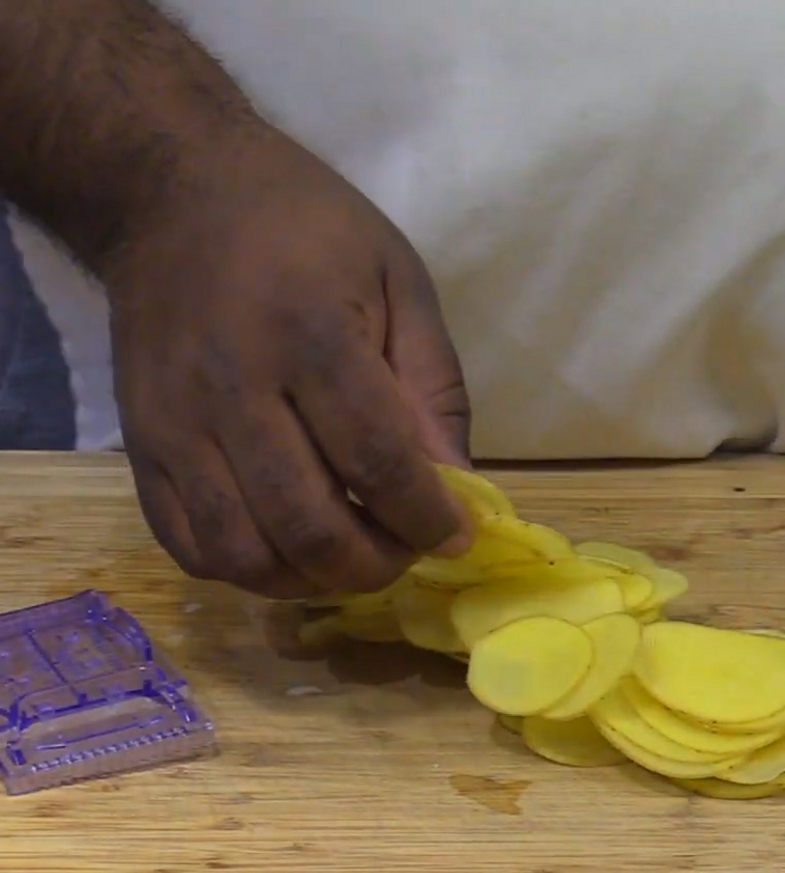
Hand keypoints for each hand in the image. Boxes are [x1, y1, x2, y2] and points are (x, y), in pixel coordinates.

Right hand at [104, 129, 473, 598]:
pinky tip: (289, 550)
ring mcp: (173, 425)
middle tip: (408, 551)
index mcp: (308, 335)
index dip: (426, 517)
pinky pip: (189, 545)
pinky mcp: (138, 446)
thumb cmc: (305, 228)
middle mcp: (231, 389)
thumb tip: (455, 482)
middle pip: (307, 524)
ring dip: (313, 580)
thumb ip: (432, 385)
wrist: (172, 191)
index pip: (376, 461)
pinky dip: (247, 571)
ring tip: (354, 556)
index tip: (457, 536)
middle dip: (376, 563)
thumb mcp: (399, 279)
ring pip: (244, 552)